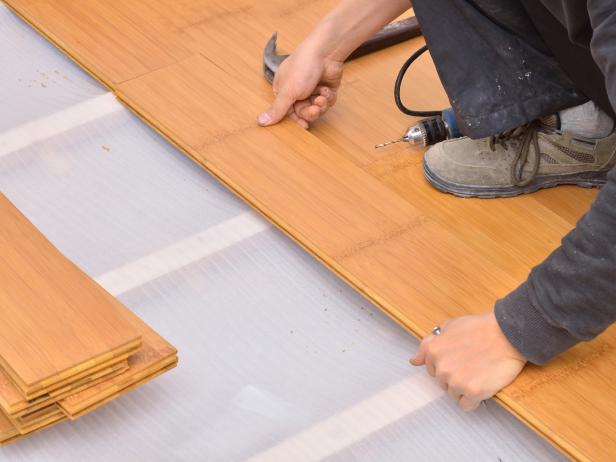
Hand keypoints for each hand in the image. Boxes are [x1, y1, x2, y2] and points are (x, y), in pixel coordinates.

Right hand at [257, 45, 342, 128]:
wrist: (325, 53)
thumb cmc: (302, 67)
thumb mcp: (287, 91)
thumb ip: (276, 109)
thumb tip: (259, 122)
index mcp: (284, 91)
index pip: (288, 113)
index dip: (297, 120)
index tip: (304, 125)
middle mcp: (297, 92)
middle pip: (304, 113)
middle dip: (311, 112)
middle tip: (315, 108)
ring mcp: (312, 90)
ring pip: (317, 109)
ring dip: (321, 105)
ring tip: (322, 96)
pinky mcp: (326, 89)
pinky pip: (328, 103)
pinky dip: (328, 98)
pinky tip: (327, 90)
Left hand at [410, 311, 526, 410]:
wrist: (507, 334)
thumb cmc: (480, 328)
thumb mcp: (449, 327)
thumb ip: (428, 344)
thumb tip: (414, 361)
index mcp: (433, 351)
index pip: (431, 370)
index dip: (447, 365)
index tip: (458, 360)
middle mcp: (441, 368)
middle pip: (443, 383)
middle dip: (455, 376)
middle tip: (471, 364)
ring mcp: (456, 381)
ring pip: (454, 394)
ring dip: (464, 388)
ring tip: (478, 373)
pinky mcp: (473, 392)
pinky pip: (466, 405)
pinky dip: (473, 400)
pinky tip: (481, 387)